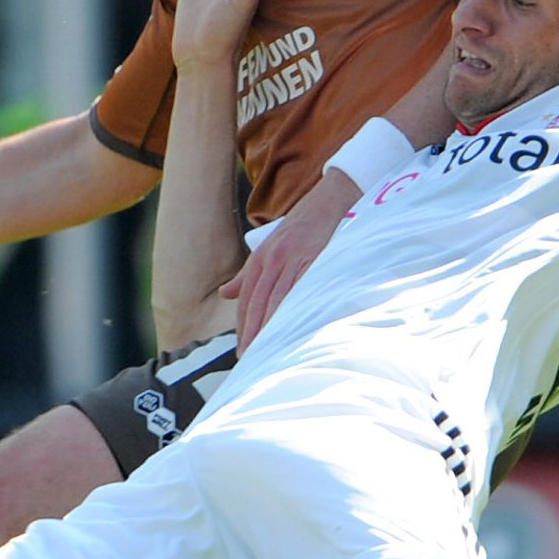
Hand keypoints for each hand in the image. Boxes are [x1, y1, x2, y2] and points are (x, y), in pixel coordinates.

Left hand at [223, 167, 352, 341]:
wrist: (333, 199)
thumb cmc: (305, 226)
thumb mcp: (272, 246)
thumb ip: (248, 274)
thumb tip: (225, 294)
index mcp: (261, 258)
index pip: (246, 299)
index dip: (243, 326)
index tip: (243, 349)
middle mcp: (272, 259)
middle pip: (257, 303)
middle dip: (251, 333)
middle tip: (250, 359)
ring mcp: (292, 258)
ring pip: (275, 300)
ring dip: (268, 328)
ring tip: (266, 353)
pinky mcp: (312, 258)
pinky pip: (299, 290)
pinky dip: (292, 312)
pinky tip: (290, 329)